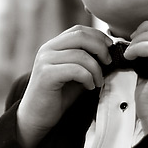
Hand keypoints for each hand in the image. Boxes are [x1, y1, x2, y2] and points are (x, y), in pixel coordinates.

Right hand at [17, 25, 110, 147]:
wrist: (37, 117)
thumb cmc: (58, 96)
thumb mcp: (75, 73)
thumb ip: (87, 60)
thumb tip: (110, 52)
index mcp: (53, 45)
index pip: (79, 30)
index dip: (98, 36)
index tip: (110, 49)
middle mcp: (47, 49)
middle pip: (80, 36)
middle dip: (100, 48)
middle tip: (108, 62)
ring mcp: (45, 61)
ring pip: (81, 55)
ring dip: (96, 69)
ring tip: (98, 82)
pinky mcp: (46, 75)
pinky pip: (76, 69)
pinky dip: (88, 78)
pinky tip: (89, 87)